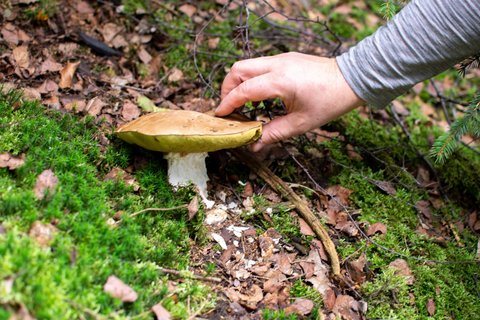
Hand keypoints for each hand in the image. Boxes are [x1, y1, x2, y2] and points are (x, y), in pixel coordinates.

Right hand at [215, 52, 363, 151]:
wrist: (353, 79)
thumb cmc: (330, 102)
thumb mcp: (301, 124)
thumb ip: (273, 133)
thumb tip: (254, 144)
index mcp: (280, 81)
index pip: (243, 90)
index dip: (228, 104)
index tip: (220, 116)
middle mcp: (277, 65)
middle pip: (237, 70)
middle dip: (227, 89)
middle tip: (230, 109)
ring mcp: (281, 58)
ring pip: (247, 64)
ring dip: (238, 83)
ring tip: (242, 104)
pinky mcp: (286, 58)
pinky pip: (259, 65)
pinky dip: (251, 78)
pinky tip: (259, 96)